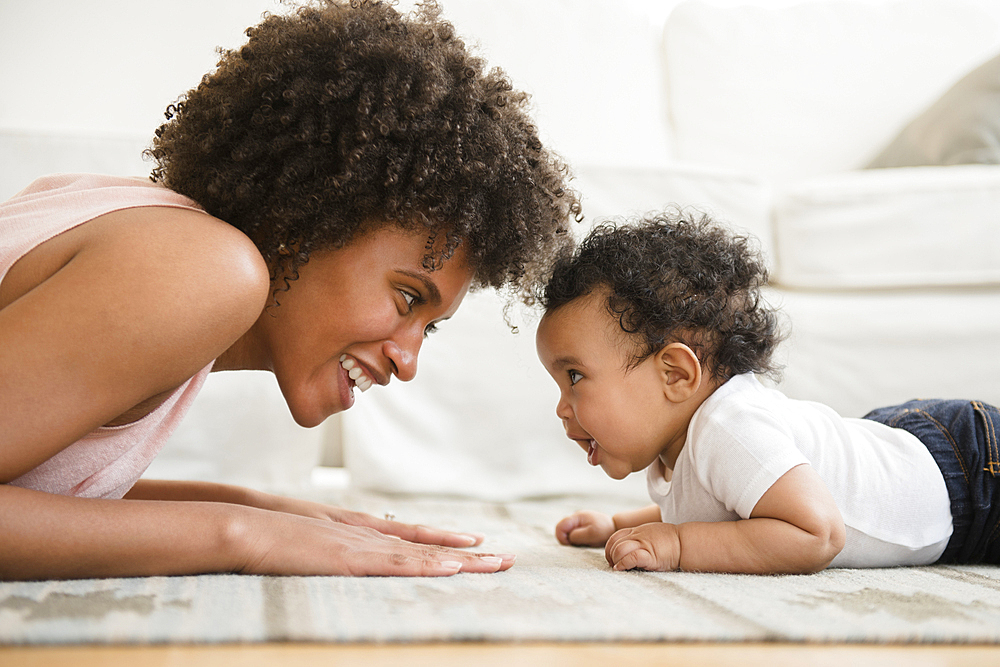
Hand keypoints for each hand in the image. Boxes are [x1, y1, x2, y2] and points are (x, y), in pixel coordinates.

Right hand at [263, 496, 485, 548]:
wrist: (243, 525)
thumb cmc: (266, 533)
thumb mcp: (305, 537)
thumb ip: (327, 544)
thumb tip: (339, 554)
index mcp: (357, 530)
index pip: (410, 536)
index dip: (444, 540)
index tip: (475, 542)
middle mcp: (368, 535)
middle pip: (428, 546)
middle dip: (469, 554)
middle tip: (508, 559)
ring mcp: (362, 546)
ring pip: (423, 556)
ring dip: (463, 561)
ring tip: (498, 565)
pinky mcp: (351, 560)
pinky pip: (398, 565)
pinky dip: (427, 566)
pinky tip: (453, 568)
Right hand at [555, 510, 615, 546]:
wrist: (615, 527)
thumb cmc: (604, 531)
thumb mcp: (591, 534)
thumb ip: (577, 536)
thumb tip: (568, 537)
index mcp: (576, 517)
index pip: (559, 527)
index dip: (562, 538)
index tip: (571, 544)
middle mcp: (575, 517)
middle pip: (561, 529)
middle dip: (567, 539)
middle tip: (579, 544)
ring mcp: (577, 521)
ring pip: (566, 532)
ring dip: (572, 539)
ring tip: (584, 541)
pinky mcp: (580, 526)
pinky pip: (572, 534)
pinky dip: (576, 539)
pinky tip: (585, 540)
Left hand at [605, 523, 680, 571]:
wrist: (685, 543)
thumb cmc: (670, 541)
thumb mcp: (650, 533)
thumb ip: (638, 537)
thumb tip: (628, 547)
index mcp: (637, 531)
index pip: (615, 536)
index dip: (609, 547)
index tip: (612, 557)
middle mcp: (638, 536)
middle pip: (615, 544)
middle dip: (610, 556)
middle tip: (614, 565)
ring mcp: (644, 545)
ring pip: (620, 549)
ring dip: (615, 560)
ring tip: (617, 568)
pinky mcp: (650, 556)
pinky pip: (632, 557)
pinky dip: (623, 564)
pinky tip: (621, 569)